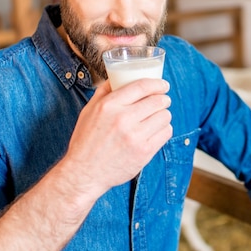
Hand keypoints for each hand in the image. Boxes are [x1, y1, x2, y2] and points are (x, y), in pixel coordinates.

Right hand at [60, 78, 171, 198]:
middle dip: (163, 99)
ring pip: (164, 117)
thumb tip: (117, 77)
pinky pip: (165, 133)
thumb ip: (104, 92)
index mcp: (109, 106)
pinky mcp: (144, 152)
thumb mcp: (89, 111)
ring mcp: (135, 137)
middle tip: (163, 101)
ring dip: (164, 115)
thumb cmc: (86, 141)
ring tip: (158, 117)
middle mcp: (123, 119)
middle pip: (157, 101)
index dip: (157, 83)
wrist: (85, 173)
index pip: (142, 86)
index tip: (163, 85)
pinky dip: (164, 130)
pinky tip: (157, 130)